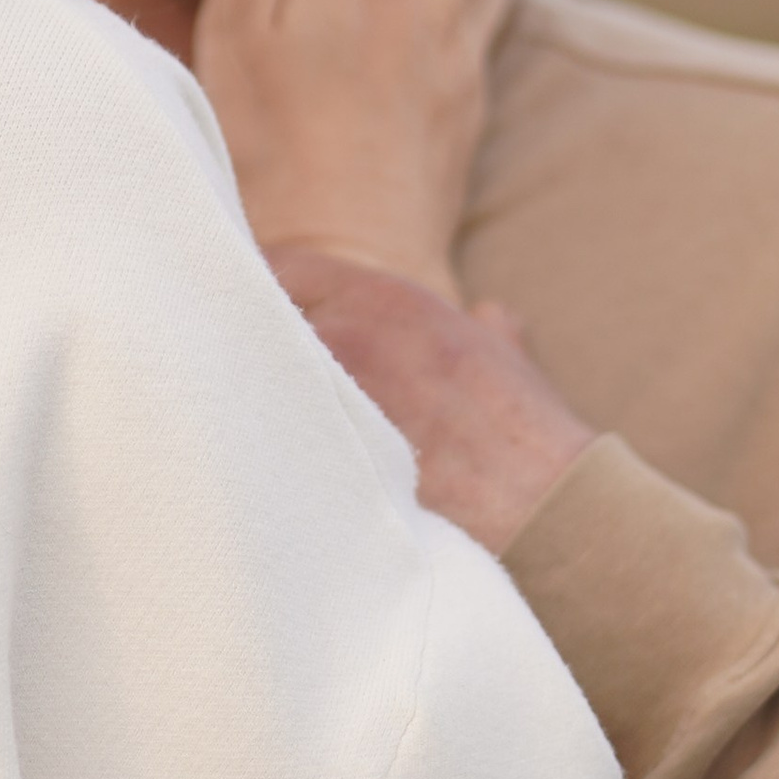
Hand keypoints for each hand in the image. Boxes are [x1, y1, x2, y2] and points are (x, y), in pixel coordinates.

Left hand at [267, 244, 593, 560]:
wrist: (545, 510)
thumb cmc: (529, 437)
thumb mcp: (507, 357)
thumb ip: (485, 329)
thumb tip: (490, 317)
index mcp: (385, 298)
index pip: (279, 268)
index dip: (256, 292)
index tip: (245, 318)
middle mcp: (348, 334)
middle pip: (248, 320)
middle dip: (240, 346)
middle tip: (234, 379)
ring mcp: (329, 396)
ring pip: (249, 383)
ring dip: (245, 402)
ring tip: (242, 427)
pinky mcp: (318, 458)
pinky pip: (262, 445)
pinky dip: (258, 453)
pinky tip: (261, 473)